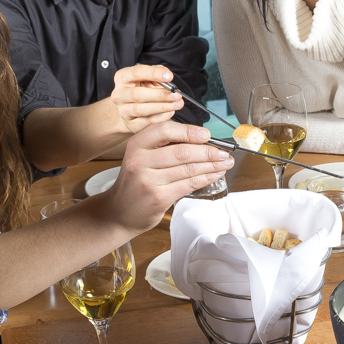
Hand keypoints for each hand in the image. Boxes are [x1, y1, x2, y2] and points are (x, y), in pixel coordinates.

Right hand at [105, 122, 232, 232]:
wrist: (119, 212)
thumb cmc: (136, 182)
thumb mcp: (141, 157)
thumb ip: (164, 147)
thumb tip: (201, 140)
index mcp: (137, 145)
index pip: (165, 131)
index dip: (189, 131)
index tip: (207, 135)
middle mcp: (140, 161)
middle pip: (181, 151)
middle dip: (208, 151)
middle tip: (224, 152)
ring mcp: (148, 180)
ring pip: (188, 169)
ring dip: (212, 165)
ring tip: (225, 163)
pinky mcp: (158, 197)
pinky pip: (188, 184)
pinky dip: (206, 178)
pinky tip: (214, 174)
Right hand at [110, 65, 183, 133]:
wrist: (131, 108)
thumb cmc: (142, 88)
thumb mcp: (148, 77)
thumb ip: (157, 73)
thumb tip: (168, 76)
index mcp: (122, 77)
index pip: (136, 73)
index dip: (154, 73)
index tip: (169, 76)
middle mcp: (119, 94)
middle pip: (137, 94)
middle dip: (160, 95)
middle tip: (176, 95)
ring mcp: (123, 110)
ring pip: (141, 110)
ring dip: (162, 107)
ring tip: (177, 104)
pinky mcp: (130, 124)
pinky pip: (146, 121)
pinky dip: (161, 117)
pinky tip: (171, 112)